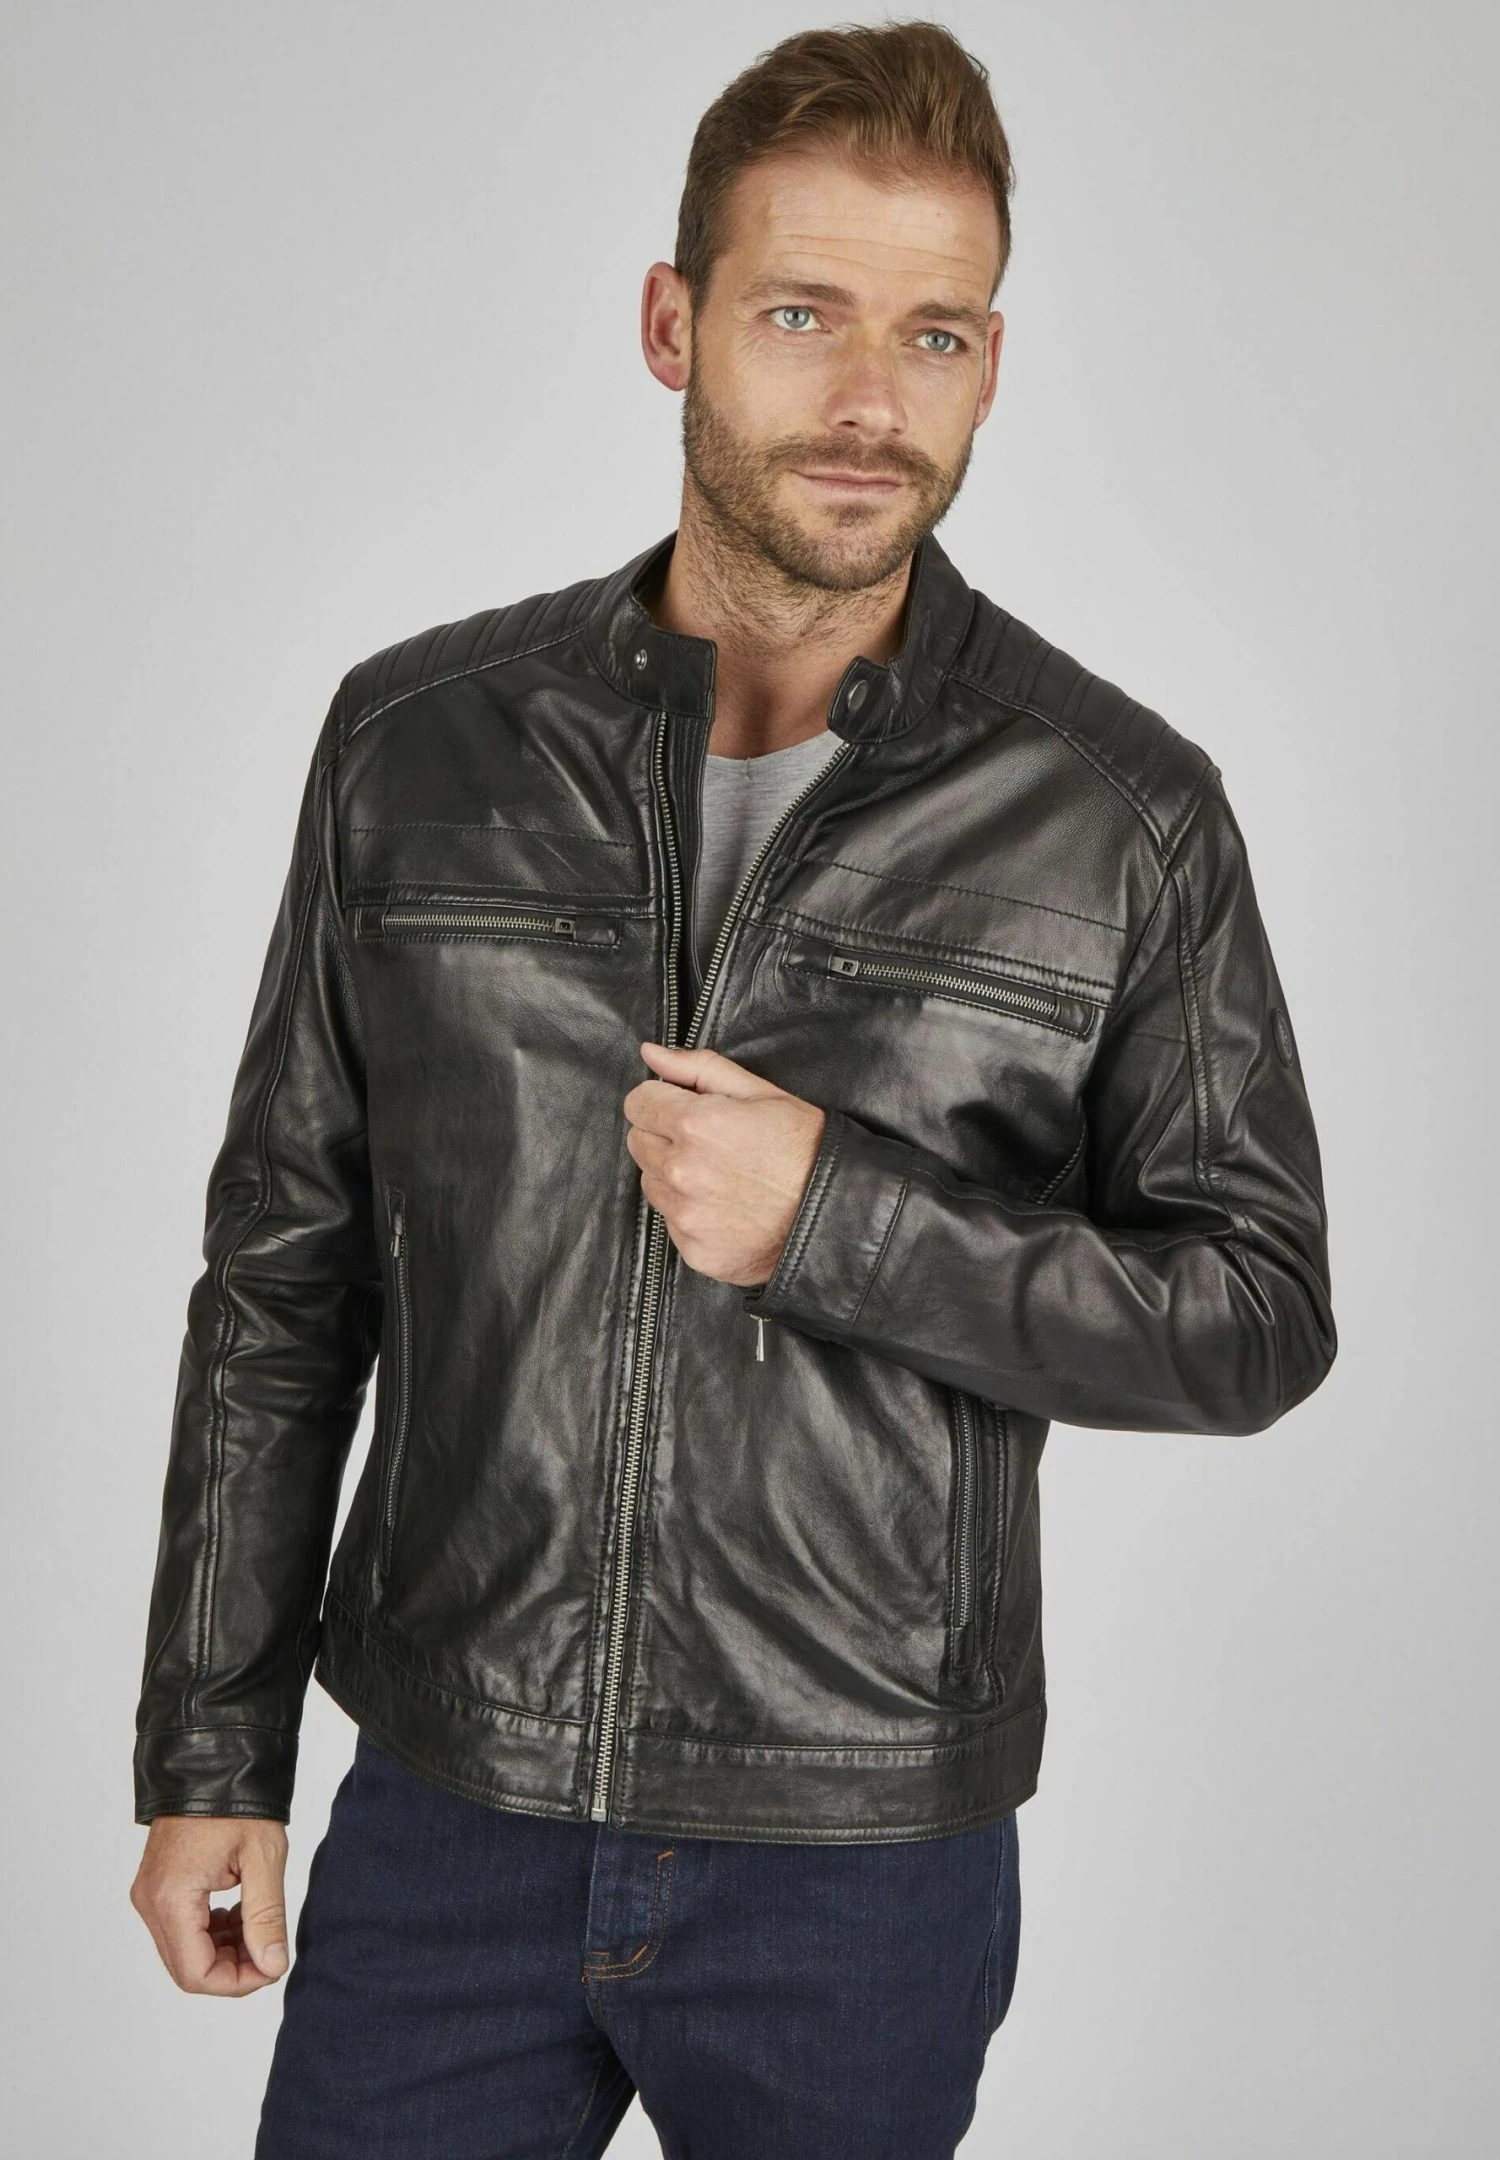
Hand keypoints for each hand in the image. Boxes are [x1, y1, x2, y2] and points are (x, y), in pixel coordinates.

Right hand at [130, 1814, 289, 1994]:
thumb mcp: (263, 1858)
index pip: (196, 1974)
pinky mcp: (157, 1886)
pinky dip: (212, 1931)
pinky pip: (181, 1928)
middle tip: (270, 1950)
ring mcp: (150, 1893)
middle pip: (187, 1968)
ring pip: (184, 1950)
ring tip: (259, 1925)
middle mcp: (151, 1902)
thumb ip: (266, 1917)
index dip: (237, 1983)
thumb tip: (272, 1966)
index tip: (272, 1968)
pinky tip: (240, 1911)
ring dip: (224, 1950)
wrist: (212, 1760)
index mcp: (172, 1898)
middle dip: (233, 1968)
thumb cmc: (238, 1802)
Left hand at [623, 1043, 825, 1285]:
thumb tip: (650, 1053)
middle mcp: (681, 1171)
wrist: (836, 1215)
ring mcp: (685, 1215)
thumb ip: (698, 1068)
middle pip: (639, 1142)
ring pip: (651, 1182)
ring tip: (721, 1176)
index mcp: (695, 1124)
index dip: (661, 1101)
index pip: (637, 1103)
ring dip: (674, 1175)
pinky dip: (690, 1213)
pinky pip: (672, 1221)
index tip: (684, 1108)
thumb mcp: (761, 1093)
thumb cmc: (805, 1148)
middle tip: (710, 1143)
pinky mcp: (693, 1250)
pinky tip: (726, 1207)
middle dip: (665, 1136)